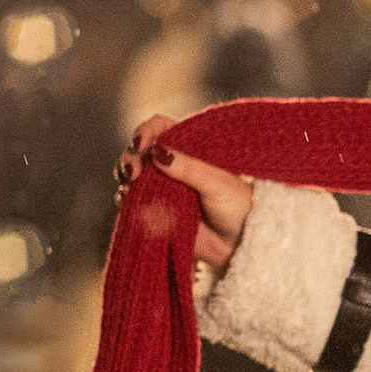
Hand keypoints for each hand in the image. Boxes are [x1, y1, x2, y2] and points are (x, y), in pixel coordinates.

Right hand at [116, 114, 254, 271]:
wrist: (243, 244)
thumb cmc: (242, 208)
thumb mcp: (219, 183)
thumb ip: (189, 168)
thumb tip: (157, 152)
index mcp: (192, 147)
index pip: (161, 127)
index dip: (146, 133)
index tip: (141, 147)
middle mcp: (175, 164)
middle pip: (140, 150)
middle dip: (130, 158)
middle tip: (132, 173)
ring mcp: (165, 186)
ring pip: (133, 174)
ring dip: (126, 178)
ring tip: (129, 187)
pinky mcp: (158, 209)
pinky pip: (134, 201)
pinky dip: (127, 200)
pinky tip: (128, 203)